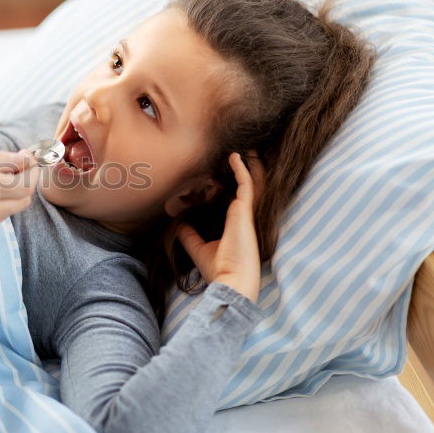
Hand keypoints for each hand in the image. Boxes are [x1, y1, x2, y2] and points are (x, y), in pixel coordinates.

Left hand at [175, 152, 263, 301]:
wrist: (230, 282)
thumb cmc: (219, 270)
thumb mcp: (199, 249)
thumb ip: (190, 236)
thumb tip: (179, 223)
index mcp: (237, 226)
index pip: (238, 201)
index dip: (234, 186)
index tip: (223, 174)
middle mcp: (245, 218)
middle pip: (251, 189)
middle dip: (249, 172)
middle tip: (245, 156)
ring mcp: (247, 214)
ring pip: (253, 183)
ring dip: (250, 166)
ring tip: (246, 150)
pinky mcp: (245, 212)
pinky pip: (246, 184)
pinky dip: (241, 169)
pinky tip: (235, 157)